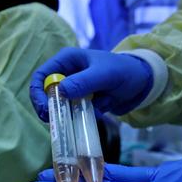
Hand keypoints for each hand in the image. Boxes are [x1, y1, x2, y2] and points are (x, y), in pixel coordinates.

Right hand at [30, 48, 151, 120]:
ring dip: (67, 114)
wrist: (144, 82)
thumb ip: (83, 82)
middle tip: (55, 121)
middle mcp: (67, 74)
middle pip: (46, 94)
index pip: (41, 76)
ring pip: (59, 106)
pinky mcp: (82, 101)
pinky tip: (95, 114)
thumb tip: (61, 91)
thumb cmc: (124, 70)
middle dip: (49, 107)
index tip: (44, 109)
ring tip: (81, 117)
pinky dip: (80, 117)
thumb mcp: (105, 74)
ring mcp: (74, 89)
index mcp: (67, 61)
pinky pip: (74, 113)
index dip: (37, 93)